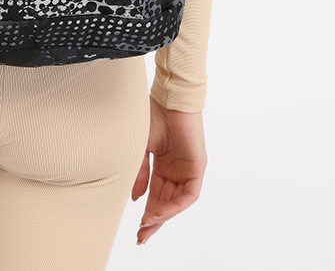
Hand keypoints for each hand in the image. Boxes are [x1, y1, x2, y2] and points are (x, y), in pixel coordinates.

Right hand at [131, 96, 206, 245]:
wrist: (168, 98)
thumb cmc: (153, 115)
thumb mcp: (140, 148)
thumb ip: (140, 174)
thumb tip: (136, 198)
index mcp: (162, 165)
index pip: (155, 194)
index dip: (147, 211)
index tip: (137, 228)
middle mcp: (176, 169)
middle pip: (166, 202)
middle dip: (154, 221)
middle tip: (142, 237)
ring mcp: (187, 169)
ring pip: (177, 201)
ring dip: (163, 215)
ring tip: (148, 225)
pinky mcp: (198, 166)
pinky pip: (189, 194)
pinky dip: (175, 205)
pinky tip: (161, 212)